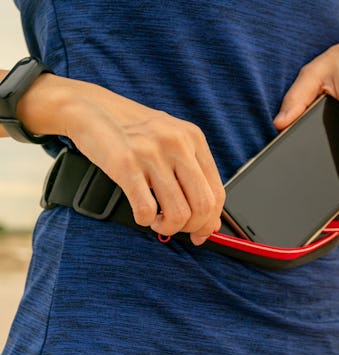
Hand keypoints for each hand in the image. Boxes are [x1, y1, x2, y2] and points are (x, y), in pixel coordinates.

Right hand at [17, 75, 224, 244]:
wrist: (90, 108)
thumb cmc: (133, 129)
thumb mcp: (171, 140)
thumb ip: (192, 174)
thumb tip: (209, 221)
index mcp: (194, 138)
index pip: (217, 192)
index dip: (211, 220)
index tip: (201, 232)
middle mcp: (177, 144)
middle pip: (203, 205)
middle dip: (193, 227)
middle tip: (178, 229)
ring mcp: (151, 154)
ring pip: (177, 213)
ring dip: (168, 228)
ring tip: (158, 222)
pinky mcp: (125, 164)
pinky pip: (146, 210)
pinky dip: (145, 221)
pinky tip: (142, 214)